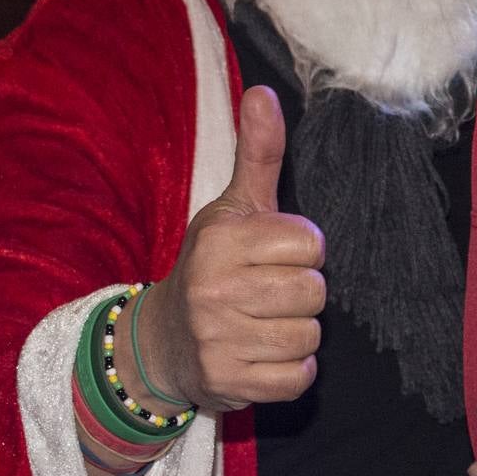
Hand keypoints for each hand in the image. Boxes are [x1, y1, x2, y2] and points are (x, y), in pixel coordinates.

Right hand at [131, 86, 326, 411]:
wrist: (161, 340)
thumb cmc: (213, 265)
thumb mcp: (232, 206)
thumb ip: (257, 152)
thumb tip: (263, 91)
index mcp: (220, 241)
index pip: (312, 244)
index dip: (303, 250)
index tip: (274, 255)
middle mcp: (214, 290)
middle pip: (315, 292)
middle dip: (301, 292)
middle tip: (268, 292)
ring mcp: (218, 340)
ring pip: (310, 336)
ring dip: (297, 332)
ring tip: (264, 322)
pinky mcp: (229, 383)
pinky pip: (299, 378)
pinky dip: (292, 371)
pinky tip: (263, 353)